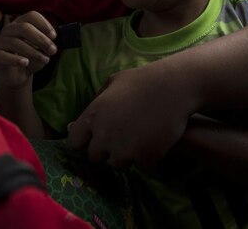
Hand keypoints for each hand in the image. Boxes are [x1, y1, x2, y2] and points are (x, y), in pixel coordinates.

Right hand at [0, 11, 56, 88]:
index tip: (54, 36)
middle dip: (41, 39)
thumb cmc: (30, 59)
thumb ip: (46, 46)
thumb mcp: (41, 51)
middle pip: (24, 28)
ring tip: (45, 60)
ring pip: (16, 42)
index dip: (44, 24)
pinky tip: (26, 63)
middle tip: (52, 50)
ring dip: (33, 52)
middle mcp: (8, 30)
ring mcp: (0, 42)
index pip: (31, 16)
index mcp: (20, 24)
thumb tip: (51, 46)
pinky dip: (16, 59)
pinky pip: (4, 55)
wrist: (17, 76)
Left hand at [67, 61, 195, 169]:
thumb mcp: (113, 83)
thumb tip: (85, 116)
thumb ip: (97, 101)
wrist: (173, 88)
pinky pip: (141, 166)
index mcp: (93, 117)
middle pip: (94, 156)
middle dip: (105, 150)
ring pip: (117, 164)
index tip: (94, 139)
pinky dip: (147, 158)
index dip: (84, 141)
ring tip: (138, 141)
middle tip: (119, 140)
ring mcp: (123, 149)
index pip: (74, 142)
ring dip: (126, 156)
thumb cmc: (143, 80)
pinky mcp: (144, 158)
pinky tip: (154, 144)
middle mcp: (104, 136)